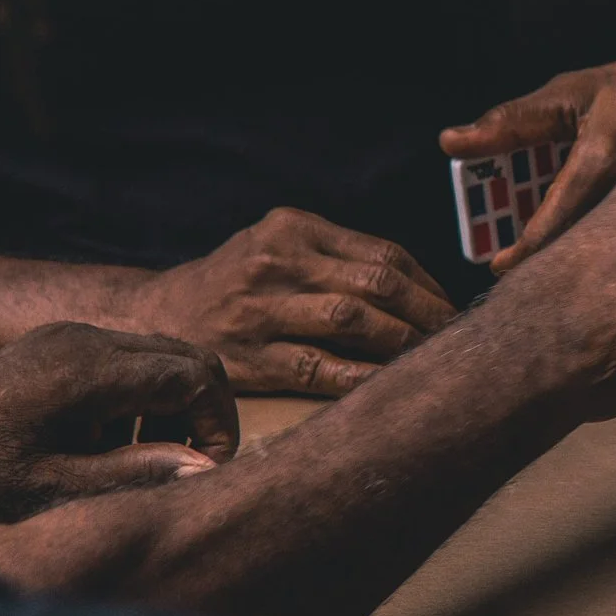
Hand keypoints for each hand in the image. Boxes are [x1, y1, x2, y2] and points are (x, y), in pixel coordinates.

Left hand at [0, 323, 238, 521]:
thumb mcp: (52, 488)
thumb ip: (134, 474)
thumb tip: (205, 469)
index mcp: (85, 370)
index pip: (192, 376)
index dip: (216, 423)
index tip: (208, 469)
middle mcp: (83, 339)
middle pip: (185, 355)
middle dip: (203, 410)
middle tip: (194, 462)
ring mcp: (67, 336)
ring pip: (158, 354)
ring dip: (170, 404)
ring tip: (142, 459)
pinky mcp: (53, 344)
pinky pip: (122, 359)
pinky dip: (137, 397)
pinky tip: (103, 442)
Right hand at [118, 208, 455, 394]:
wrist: (157, 315)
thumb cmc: (239, 284)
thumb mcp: (280, 248)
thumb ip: (340, 257)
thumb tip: (423, 288)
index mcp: (293, 229)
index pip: (383, 253)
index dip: (429, 285)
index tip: (454, 309)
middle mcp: (277, 262)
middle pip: (376, 284)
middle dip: (428, 314)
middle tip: (458, 340)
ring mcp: (261, 310)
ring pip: (354, 322)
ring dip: (404, 344)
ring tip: (432, 361)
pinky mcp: (250, 357)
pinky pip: (321, 369)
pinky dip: (363, 379)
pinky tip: (391, 386)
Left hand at [440, 39, 615, 273]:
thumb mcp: (574, 90)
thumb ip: (513, 121)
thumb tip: (453, 142)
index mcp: (603, 161)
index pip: (550, 225)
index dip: (521, 254)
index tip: (498, 268)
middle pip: (583, 246)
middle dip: (554, 258)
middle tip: (533, 260)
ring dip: (594, 255)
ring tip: (579, 252)